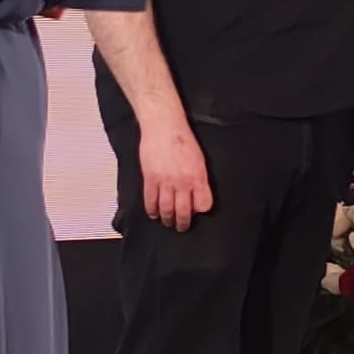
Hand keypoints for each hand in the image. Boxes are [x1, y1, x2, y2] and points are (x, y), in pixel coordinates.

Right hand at [140, 115, 212, 229]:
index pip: (203, 204)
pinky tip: (153, 213)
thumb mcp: (199, 159)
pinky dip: (151, 210)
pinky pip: (150, 201)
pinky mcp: (150, 178)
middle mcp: (183, 182)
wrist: (164, 126)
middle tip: (181, 227)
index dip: (200, 210)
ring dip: (167, 219)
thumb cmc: (182, 139)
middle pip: (184, 211)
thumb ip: (199, 178)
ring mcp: (165, 181)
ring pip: (166, 209)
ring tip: (167, 222)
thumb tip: (196, 194)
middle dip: (183, 223)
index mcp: (198, 176)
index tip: (197, 211)